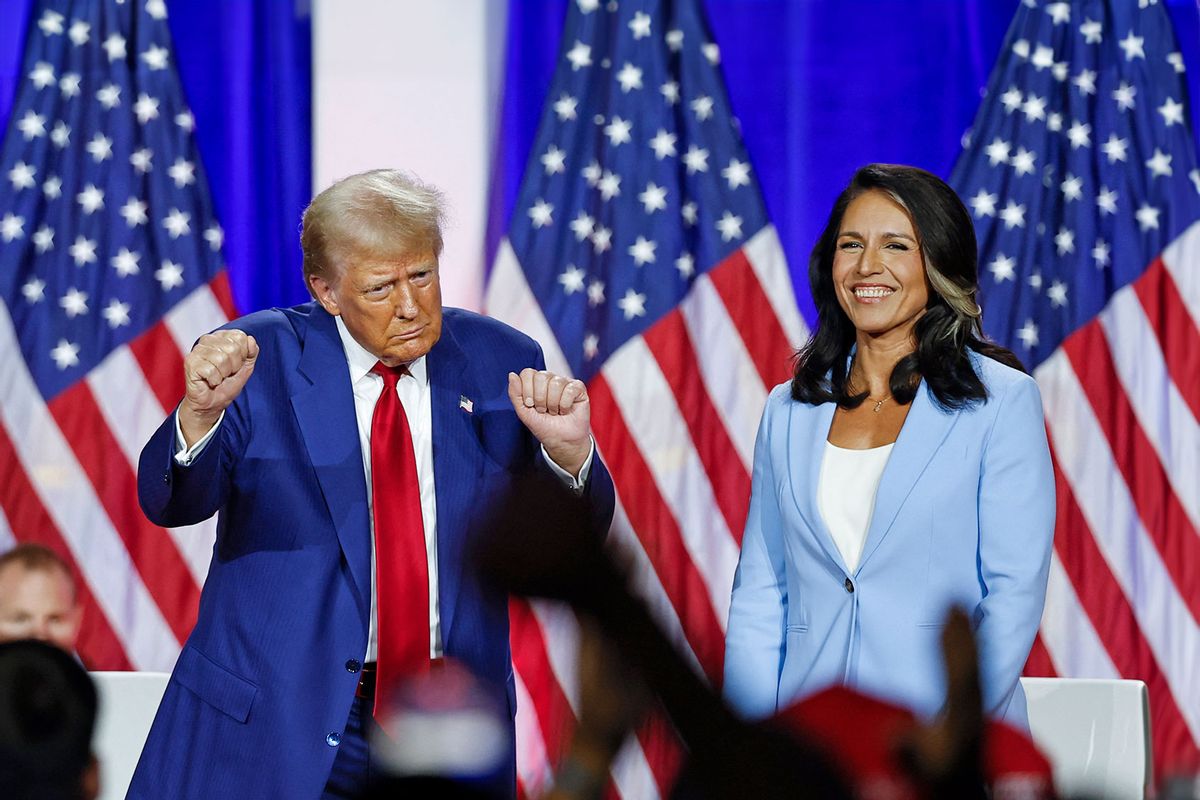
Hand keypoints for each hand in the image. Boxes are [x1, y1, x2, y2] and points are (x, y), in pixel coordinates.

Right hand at [179, 330, 258, 445]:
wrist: (213, 403)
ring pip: (221, 359)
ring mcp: (197, 350)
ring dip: (223, 374)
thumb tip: (250, 339)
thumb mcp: (246, 367)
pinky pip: (211, 370)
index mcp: (221, 337)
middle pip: (233, 348)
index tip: (235, 364)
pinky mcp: (190, 362)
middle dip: (234, 366)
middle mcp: (207, 340)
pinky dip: (215, 380)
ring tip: (218, 377)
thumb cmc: (227, 384)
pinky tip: (210, 381)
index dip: (243, 354)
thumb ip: (251, 352)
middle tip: (226, 373)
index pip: (240, 337)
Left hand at [507, 368, 591, 475]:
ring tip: (555, 412)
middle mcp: (550, 378)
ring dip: (553, 404)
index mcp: (535, 382)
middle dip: (540, 399)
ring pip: (556, 383)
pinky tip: (565, 410)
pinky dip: (565, 404)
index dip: (527, 391)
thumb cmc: (543, 426)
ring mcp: (565, 382)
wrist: (560, 440)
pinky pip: (570, 389)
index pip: (528, 373)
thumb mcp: (523, 412)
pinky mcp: (578, 388)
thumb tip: (512, 374)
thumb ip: (515, 394)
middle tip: (543, 410)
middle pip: (541, 376)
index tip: (530, 405)